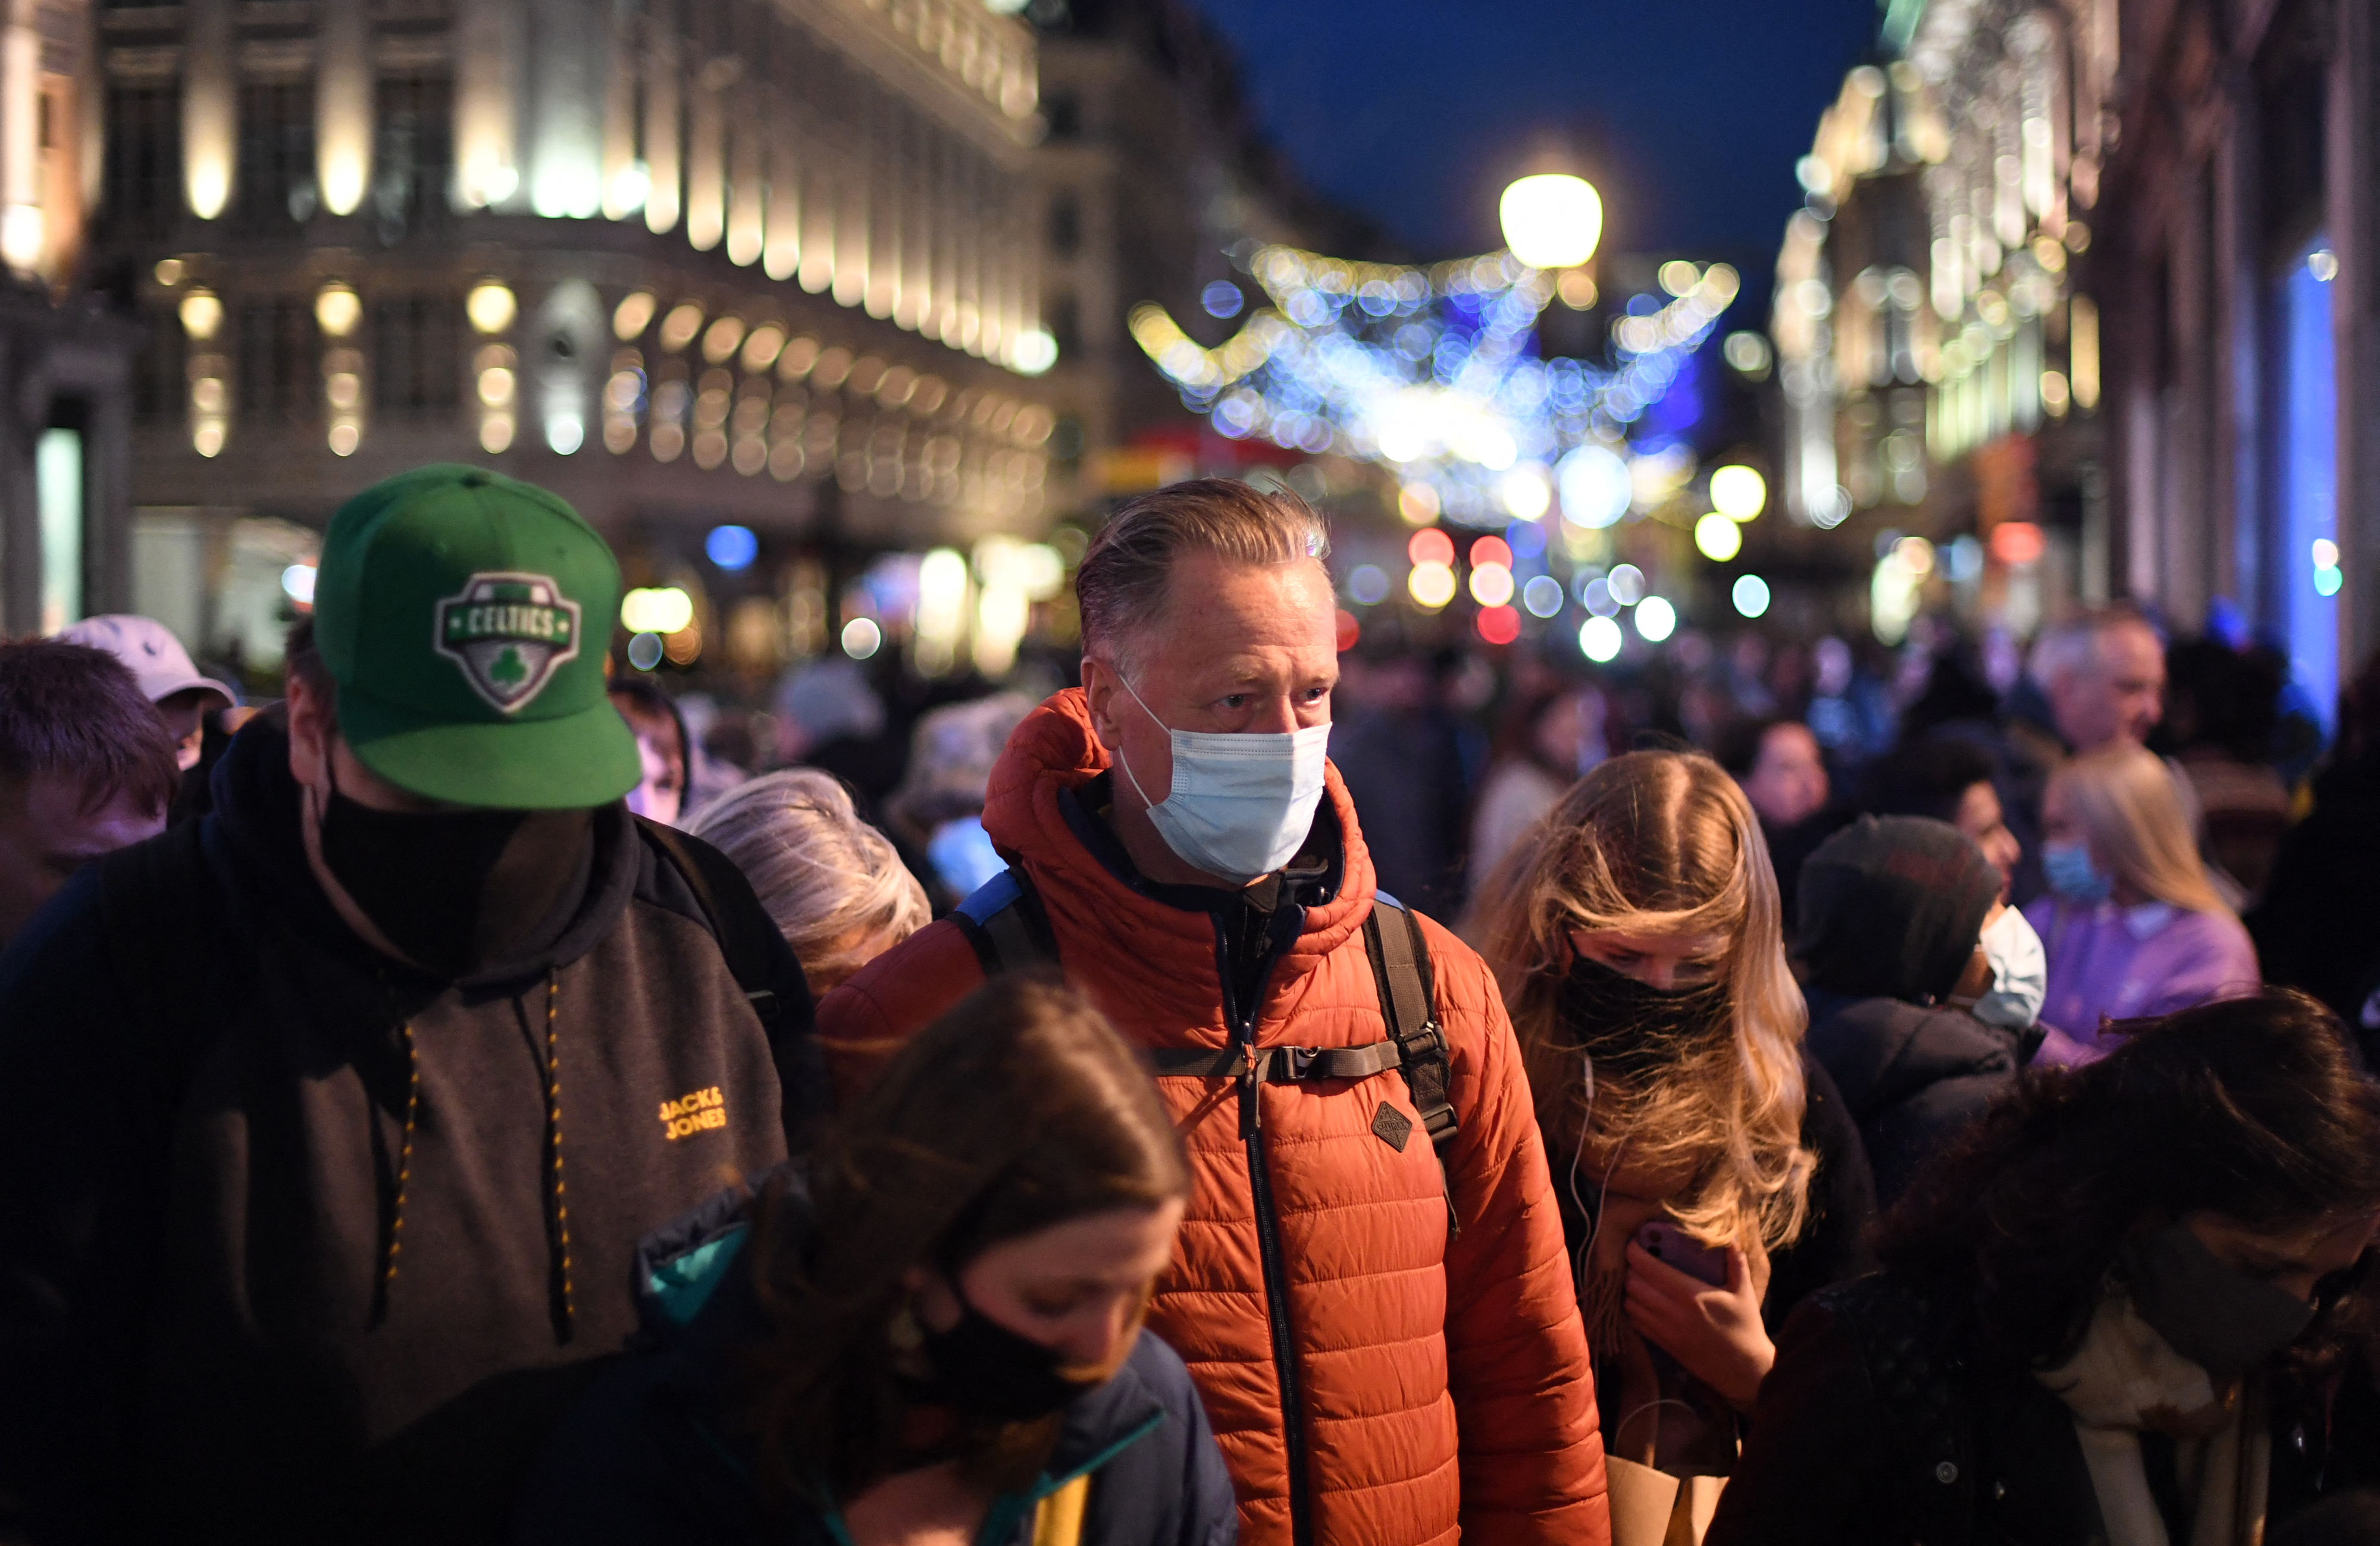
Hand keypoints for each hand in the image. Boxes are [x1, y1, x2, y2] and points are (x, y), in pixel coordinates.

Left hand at [1624, 1240, 1774, 1412]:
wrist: (1745, 1371)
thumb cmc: (1746, 1328)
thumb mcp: (1744, 1291)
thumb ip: (1736, 1261)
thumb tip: (1730, 1235)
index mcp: (1691, 1295)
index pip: (1650, 1269)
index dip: (1635, 1252)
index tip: (1634, 1242)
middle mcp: (1673, 1313)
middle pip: (1633, 1284)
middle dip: (1629, 1268)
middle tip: (1635, 1259)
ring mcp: (1666, 1331)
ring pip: (1630, 1304)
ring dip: (1628, 1289)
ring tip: (1636, 1278)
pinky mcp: (1664, 1345)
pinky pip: (1636, 1323)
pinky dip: (1632, 1309)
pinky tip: (1641, 1301)